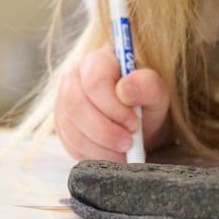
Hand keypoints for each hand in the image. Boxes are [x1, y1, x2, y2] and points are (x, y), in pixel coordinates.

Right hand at [54, 48, 169, 160]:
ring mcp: (62, 104)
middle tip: (128, 143)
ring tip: (124, 152)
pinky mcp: (62, 128)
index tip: (134, 124)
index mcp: (96, 62)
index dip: (113, 107)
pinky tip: (112, 154)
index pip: (94, 81)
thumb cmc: (144, 102)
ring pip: (73, 130)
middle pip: (76, 106)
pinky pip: (71, 146)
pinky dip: (95, 156)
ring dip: (102, 148)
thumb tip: (126, 90)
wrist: (136, 122)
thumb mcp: (156, 92)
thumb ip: (147, 85)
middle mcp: (72, 79)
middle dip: (105, 131)